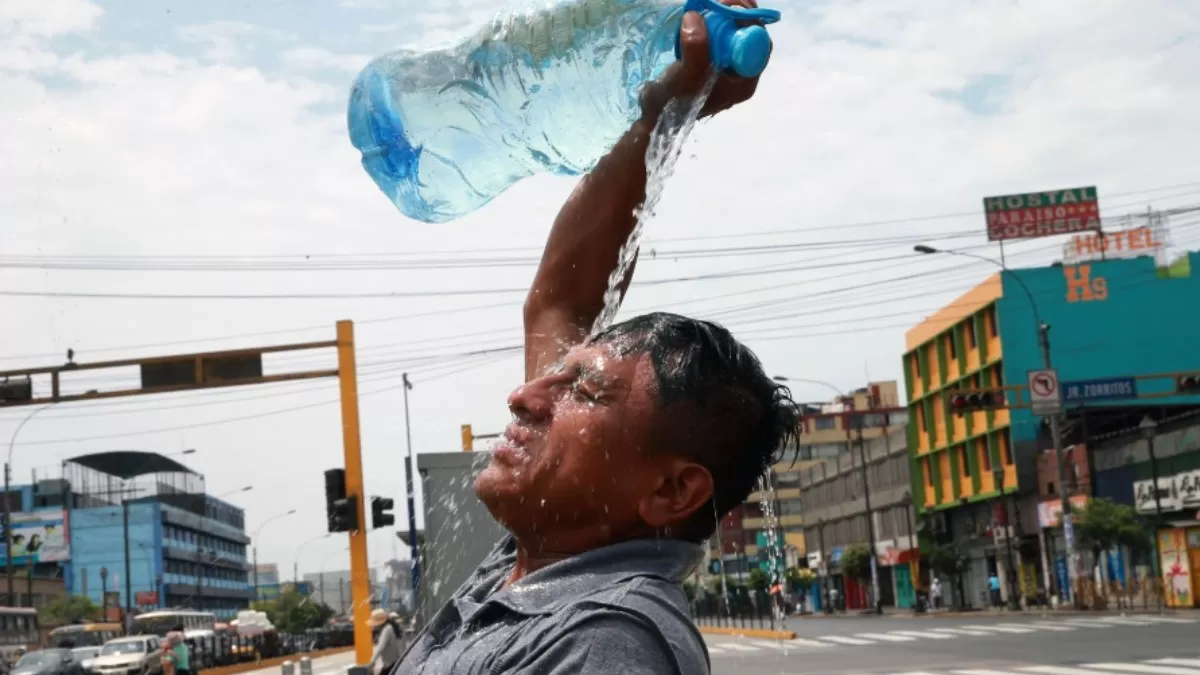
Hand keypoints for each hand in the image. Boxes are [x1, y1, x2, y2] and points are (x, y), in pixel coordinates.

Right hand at [639, 0, 768, 122]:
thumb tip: (696, 17)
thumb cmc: (672, 104)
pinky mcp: (713, 60)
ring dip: (724, 16)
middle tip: (717, 1)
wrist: (654, 116)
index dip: (746, 21)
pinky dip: (713, 22)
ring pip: (735, 32)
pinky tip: (701, 14)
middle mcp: (740, 74)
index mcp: (743, 82)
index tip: (726, 6)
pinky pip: (721, 35)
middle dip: (736, 14)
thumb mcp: (684, 78)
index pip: (758, 44)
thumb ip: (695, 50)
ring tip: (707, 4)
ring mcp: (727, 67)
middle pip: (750, 35)